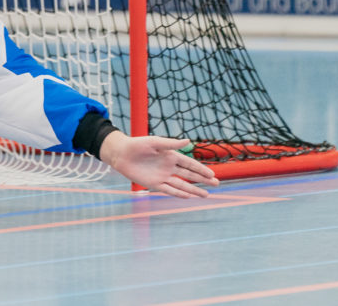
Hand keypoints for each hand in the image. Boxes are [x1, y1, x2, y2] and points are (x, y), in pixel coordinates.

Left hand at [99, 132, 219, 197]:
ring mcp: (162, 176)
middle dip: (202, 179)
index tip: (213, 174)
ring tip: (206, 194)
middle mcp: (169, 167)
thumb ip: (171, 143)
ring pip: (182, 185)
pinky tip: (188, 196)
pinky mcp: (154, 184)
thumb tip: (189, 141)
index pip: (189, 163)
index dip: (201, 169)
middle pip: (189, 175)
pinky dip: (179, 193)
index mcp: (170, 155)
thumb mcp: (154, 142)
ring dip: (194, 190)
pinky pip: (169, 190)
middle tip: (216, 184)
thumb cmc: (137, 145)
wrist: (121, 154)